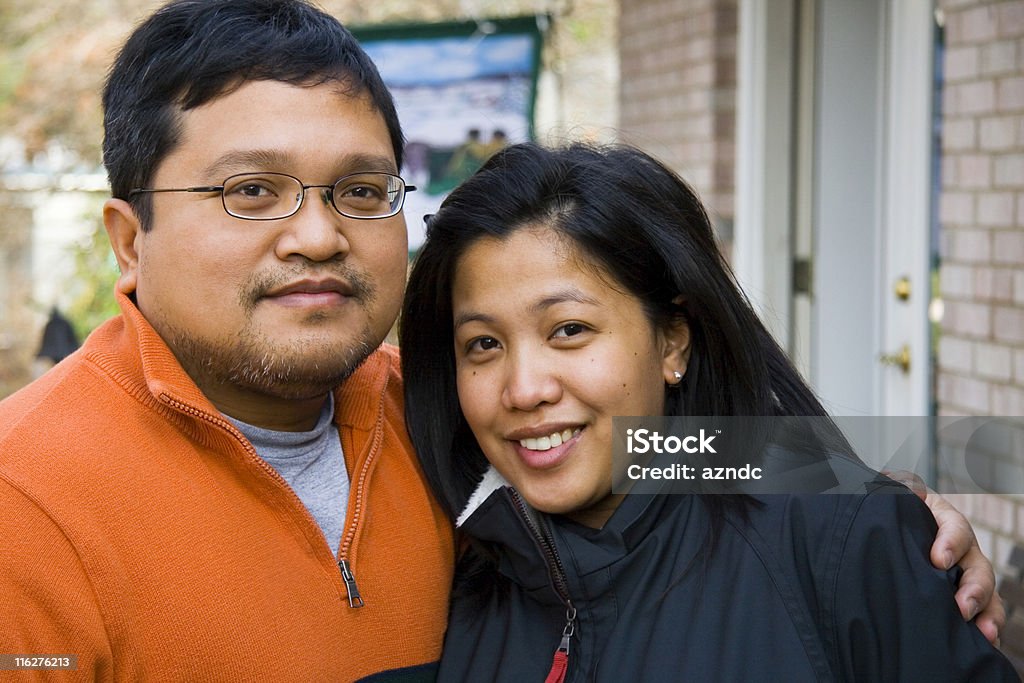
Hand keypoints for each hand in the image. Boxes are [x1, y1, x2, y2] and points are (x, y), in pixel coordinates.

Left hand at [884, 470, 1003, 643]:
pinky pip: (984, 613)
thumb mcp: (890, 497)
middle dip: (973, 588)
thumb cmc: (889, 512)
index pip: (955, 528)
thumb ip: (892, 490)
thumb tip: (900, 484)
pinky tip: (984, 644)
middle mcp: (961, 548)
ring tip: (983, 632)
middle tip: (960, 606)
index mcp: (943, 519)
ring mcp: (966, 573)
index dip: (950, 543)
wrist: (884, 528)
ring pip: (987, 593)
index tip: (938, 560)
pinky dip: (987, 628)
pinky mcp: (962, 596)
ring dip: (987, 613)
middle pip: (978, 567)